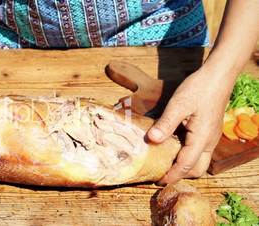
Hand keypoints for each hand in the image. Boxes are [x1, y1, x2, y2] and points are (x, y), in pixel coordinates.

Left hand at [147, 67, 233, 183]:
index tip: (157, 180)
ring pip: (199, 161)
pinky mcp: (208, 131)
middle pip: (196, 169)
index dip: (171, 175)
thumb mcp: (178, 105)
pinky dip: (186, 155)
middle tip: (160, 173)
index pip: (186, 165)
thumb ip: (165, 124)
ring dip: (183, 166)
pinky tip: (171, 148)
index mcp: (202, 138)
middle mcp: (209, 142)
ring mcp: (210, 137)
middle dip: (180, 175)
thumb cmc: (199, 89)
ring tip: (164, 162)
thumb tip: (151, 140)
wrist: (217, 76)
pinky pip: (198, 151)